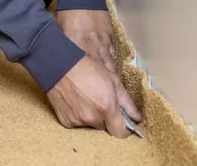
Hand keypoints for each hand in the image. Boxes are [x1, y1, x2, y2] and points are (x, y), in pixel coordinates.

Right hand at [56, 9, 140, 128]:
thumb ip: (127, 102)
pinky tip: (75, 102)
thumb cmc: (87, 67)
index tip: (124, 122)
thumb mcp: (112, 80)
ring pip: (91, 125)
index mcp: (107, 108)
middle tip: (101, 102)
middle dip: (106, 118)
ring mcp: (78, 121)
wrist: (58, 64)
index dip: (124, 129)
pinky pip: (77, 123)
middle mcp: (92, 118)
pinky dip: (78, 116)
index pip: (121, 133)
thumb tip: (137, 117)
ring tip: (86, 99)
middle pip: (105, 128)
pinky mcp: (66, 121)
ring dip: (92, 117)